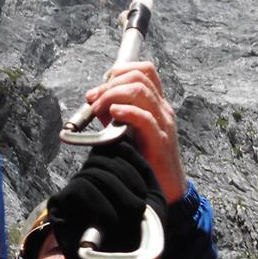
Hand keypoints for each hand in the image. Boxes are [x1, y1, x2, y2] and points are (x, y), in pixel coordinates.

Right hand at [48, 140, 165, 258]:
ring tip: (129, 216)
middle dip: (127, 179)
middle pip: (103, 158)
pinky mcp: (59, 207)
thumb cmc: (140, 241)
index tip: (142, 190)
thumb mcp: (151, 199)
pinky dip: (100, 204)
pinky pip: (81, 188)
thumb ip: (140, 168)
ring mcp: (71, 194)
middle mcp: (88, 181)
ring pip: (93, 172)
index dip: (130, 161)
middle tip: (138, 209)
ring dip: (119, 194)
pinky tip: (109, 222)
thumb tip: (122, 139)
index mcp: (108, 178)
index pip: (112, 149)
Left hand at [84, 62, 186, 203]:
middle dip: (111, 83)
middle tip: (94, 99)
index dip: (120, 71)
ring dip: (113, 95)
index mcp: (156, 103)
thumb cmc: (144, 159)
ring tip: (98, 108)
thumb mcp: (126, 129)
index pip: (144, 70)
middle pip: (139, 77)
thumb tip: (92, 98)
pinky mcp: (160, 141)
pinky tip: (112, 115)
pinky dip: (126, 111)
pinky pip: (144, 118)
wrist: (165, 187)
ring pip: (141, 92)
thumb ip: (112, 112)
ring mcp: (163, 123)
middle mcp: (162, 109)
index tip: (102, 83)